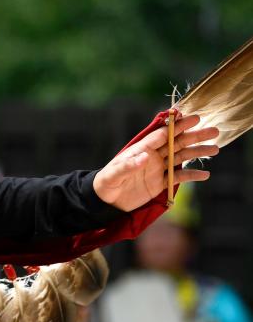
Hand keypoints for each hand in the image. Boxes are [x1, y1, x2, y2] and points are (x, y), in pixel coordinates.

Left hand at [93, 113, 218, 211]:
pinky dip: (191, 176)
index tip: (194, 119)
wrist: (105, 202)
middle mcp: (152, 156)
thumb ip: (128, 166)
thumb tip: (145, 157)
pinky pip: (178, 177)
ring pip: (181, 158)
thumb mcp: (114, 174)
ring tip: (215, 149)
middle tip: (214, 131)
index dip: (178, 126)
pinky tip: (205, 175)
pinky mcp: (160, 183)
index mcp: (142, 149)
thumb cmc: (106, 183)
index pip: (163, 135)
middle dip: (195, 136)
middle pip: (177, 143)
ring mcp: (158, 169)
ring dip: (198, 153)